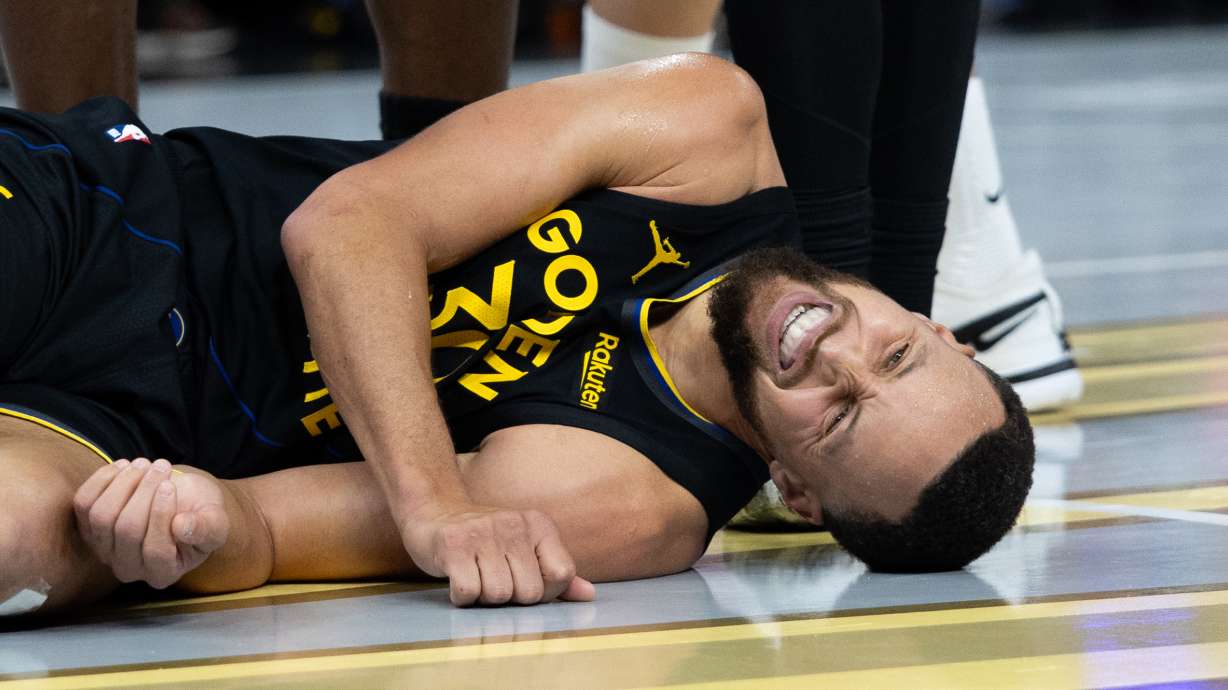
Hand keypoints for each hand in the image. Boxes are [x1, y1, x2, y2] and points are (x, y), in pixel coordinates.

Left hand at [73, 458, 228, 588]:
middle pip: (126, 530)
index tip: (171, 485)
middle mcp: (129, 568)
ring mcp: (104, 550)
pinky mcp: (88, 529)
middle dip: (143, 492)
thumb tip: (182, 525)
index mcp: (163, 573)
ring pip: (102, 517)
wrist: (182, 501)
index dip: (161, 516)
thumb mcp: (216, 521)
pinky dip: (102, 480)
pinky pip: (84, 504)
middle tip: (161, 466)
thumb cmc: (201, 513)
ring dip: (124, 483)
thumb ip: (207, 528)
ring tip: (144, 464)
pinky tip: (124, 466)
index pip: (156, 551)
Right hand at [401, 504, 595, 606]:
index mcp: (539, 525)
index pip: (562, 574)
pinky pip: (467, 592)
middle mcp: (514, 525)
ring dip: (484, 598)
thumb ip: (555, 571)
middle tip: (493, 579)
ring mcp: (483, 533)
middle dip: (511, 598)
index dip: (545, 591)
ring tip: (475, 576)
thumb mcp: (524, 548)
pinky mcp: (453, 544)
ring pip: (498, 595)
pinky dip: (462, 596)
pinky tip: (457, 578)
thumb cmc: (485, 539)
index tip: (524, 582)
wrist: (434, 511)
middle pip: (530, 592)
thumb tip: (588, 595)